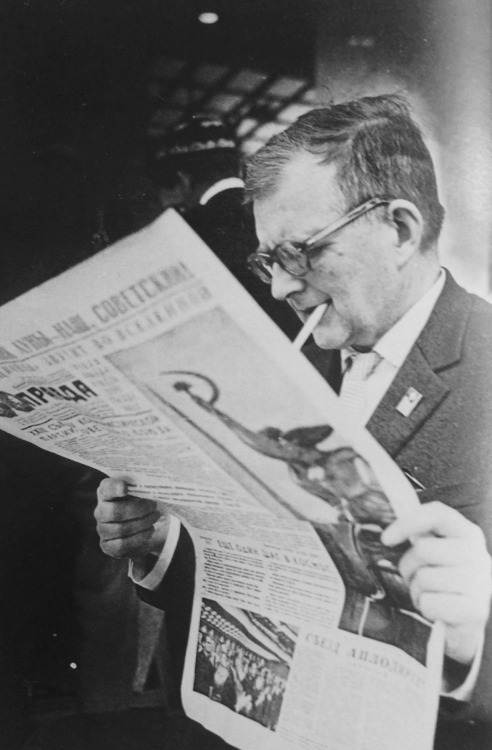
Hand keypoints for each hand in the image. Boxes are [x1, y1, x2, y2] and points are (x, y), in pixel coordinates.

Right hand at [95, 477, 168, 563]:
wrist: (139, 526)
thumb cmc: (138, 503)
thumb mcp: (138, 492)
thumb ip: (139, 487)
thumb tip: (148, 487)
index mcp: (106, 493)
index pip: (106, 489)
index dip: (114, 488)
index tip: (125, 488)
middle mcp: (100, 511)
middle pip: (115, 511)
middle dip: (139, 509)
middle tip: (154, 506)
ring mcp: (102, 529)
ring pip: (121, 529)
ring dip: (143, 523)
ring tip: (154, 517)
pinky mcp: (107, 545)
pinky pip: (122, 544)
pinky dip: (139, 538)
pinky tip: (149, 530)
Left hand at [381, 501, 491, 664]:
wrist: (468, 620)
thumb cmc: (444, 580)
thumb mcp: (438, 552)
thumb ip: (422, 535)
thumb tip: (391, 532)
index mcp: (469, 533)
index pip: (437, 514)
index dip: (408, 522)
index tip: (385, 539)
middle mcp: (478, 554)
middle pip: (423, 549)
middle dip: (409, 566)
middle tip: (414, 577)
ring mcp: (480, 583)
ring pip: (424, 578)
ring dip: (417, 590)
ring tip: (429, 594)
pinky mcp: (474, 610)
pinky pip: (429, 603)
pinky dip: (425, 608)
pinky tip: (438, 610)